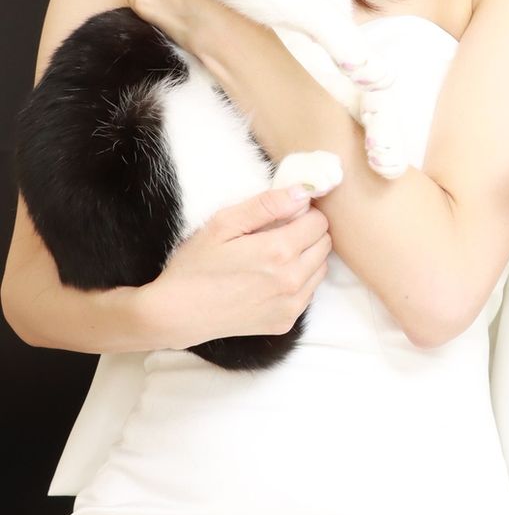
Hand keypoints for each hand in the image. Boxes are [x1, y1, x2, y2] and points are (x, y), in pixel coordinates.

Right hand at [140, 186, 331, 349]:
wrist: (177, 313)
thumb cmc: (196, 264)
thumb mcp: (224, 223)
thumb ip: (267, 205)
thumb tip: (303, 192)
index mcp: (279, 251)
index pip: (319, 222)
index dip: (303, 214)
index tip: (284, 216)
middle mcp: (292, 279)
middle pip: (324, 244)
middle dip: (308, 233)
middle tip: (278, 233)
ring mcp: (291, 304)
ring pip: (321, 268)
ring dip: (307, 257)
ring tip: (273, 256)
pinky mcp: (286, 321)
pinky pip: (309, 293)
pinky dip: (299, 281)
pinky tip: (270, 279)